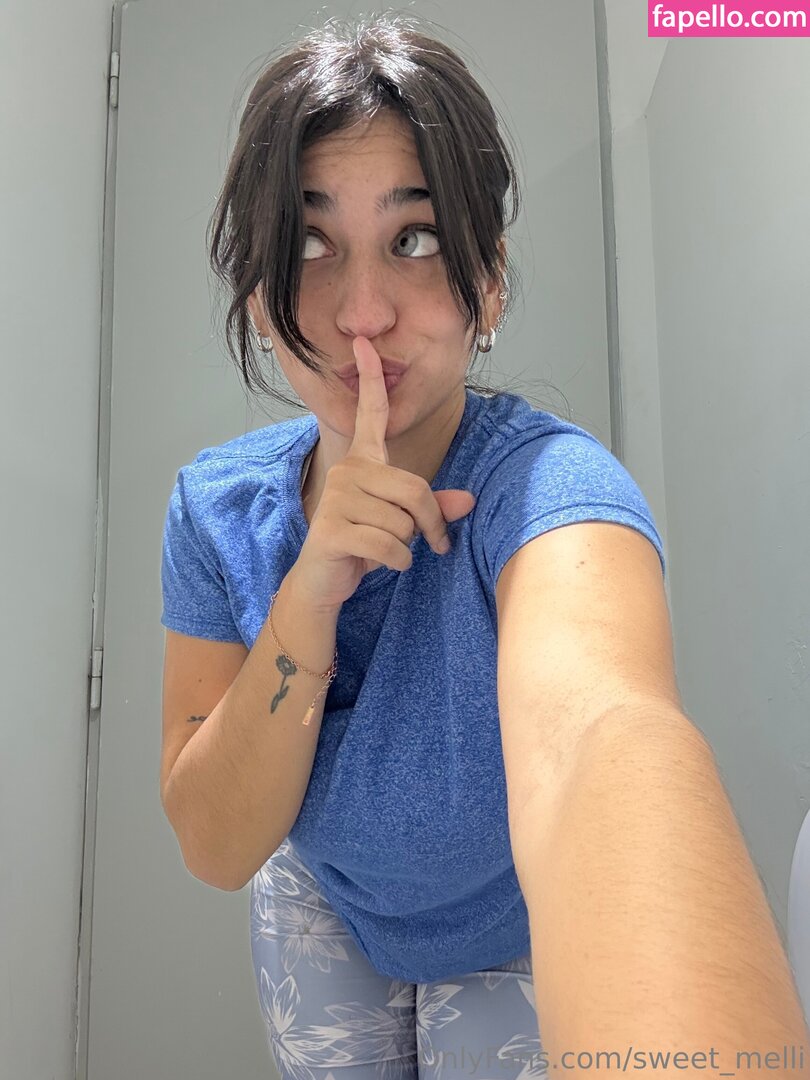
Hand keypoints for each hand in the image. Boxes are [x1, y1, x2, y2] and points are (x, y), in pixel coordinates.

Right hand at [289, 336, 476, 613]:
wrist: (323, 581)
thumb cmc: (363, 546)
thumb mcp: (402, 523)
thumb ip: (434, 508)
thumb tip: (469, 501)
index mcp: (363, 462)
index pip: (370, 413)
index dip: (371, 379)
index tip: (364, 342)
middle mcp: (347, 471)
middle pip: (415, 489)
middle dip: (430, 524)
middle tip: (432, 543)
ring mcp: (336, 498)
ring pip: (403, 521)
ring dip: (406, 546)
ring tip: (385, 550)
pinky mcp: (330, 529)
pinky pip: (388, 545)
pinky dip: (396, 562)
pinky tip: (378, 564)